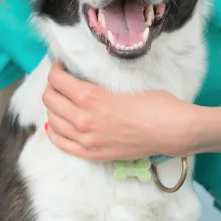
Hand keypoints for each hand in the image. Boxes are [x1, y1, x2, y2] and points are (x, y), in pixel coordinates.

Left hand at [42, 59, 196, 160]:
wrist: (171, 131)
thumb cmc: (153, 103)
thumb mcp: (121, 84)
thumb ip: (97, 84)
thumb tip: (81, 78)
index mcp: (90, 97)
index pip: (56, 80)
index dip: (56, 69)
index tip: (62, 67)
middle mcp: (82, 119)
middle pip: (49, 99)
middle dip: (53, 86)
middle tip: (62, 82)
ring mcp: (86, 140)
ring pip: (52, 120)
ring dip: (54, 107)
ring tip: (63, 100)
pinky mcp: (92, 154)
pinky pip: (60, 142)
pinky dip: (54, 130)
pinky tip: (56, 122)